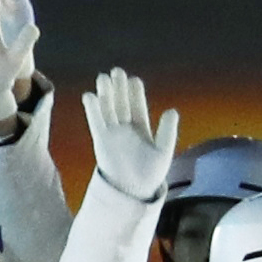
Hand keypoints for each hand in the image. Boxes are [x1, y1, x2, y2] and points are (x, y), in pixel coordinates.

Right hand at [82, 67, 176, 200]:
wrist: (133, 190)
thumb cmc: (151, 172)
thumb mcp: (164, 149)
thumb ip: (167, 130)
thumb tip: (172, 110)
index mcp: (142, 129)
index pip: (138, 106)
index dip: (135, 93)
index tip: (133, 79)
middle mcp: (125, 129)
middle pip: (121, 104)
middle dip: (118, 88)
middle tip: (116, 71)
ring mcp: (112, 134)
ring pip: (108, 110)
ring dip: (105, 95)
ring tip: (102, 78)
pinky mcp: (101, 141)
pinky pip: (96, 122)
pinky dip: (92, 110)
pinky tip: (89, 96)